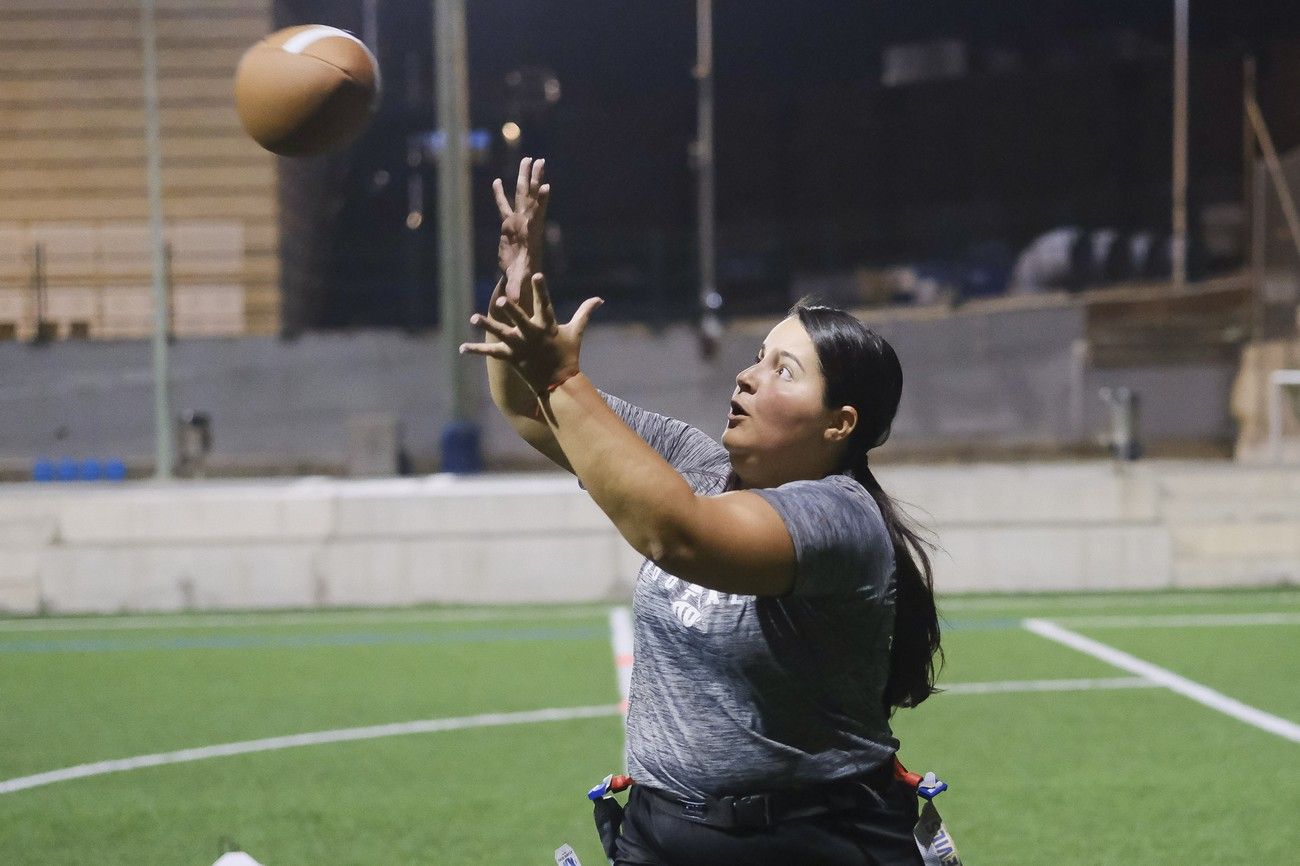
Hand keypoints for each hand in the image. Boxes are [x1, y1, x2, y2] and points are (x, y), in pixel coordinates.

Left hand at [460, 273, 601, 394]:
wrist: (559, 384)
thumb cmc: (567, 354)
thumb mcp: (575, 332)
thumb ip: (584, 313)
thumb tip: (599, 299)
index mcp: (547, 326)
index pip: (544, 303)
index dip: (541, 289)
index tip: (536, 275)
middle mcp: (532, 335)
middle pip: (520, 320)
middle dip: (511, 310)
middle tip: (501, 300)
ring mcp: (520, 347)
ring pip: (501, 334)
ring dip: (487, 326)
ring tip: (474, 318)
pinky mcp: (511, 358)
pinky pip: (491, 353)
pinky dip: (476, 350)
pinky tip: (462, 348)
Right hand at [494, 157, 549, 304]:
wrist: (521, 278)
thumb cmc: (522, 279)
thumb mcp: (519, 283)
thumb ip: (516, 288)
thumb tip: (512, 300)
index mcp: (531, 235)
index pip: (537, 215)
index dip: (541, 202)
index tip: (546, 188)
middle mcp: (526, 223)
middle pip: (531, 197)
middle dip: (535, 179)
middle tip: (540, 162)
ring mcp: (518, 222)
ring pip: (521, 195)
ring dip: (524, 178)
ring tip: (529, 159)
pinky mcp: (507, 224)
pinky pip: (504, 205)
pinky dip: (501, 193)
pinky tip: (498, 181)